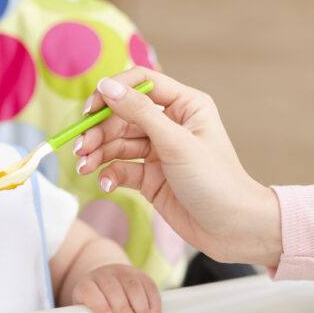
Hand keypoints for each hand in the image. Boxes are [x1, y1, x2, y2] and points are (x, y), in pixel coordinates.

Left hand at [71, 263, 161, 312]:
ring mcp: (123, 272)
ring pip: (132, 285)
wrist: (105, 280)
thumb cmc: (95, 303)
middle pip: (113, 288)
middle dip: (124, 307)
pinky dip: (154, 301)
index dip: (97, 303)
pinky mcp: (140, 275)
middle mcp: (104, 275)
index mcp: (87, 284)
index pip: (89, 291)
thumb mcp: (86, 309)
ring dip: (141, 305)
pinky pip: (149, 285)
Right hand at [75, 68, 281, 265]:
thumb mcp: (176, 143)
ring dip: (98, 153)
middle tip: (80, 147)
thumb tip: (106, 86)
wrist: (233, 229)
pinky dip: (109, 174)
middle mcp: (170, 124)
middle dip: (99, 131)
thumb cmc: (216, 181)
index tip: (91, 110)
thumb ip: (139, 113)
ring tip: (83, 167)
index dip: (113, 92)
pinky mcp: (151, 178)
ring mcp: (159, 152)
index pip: (141, 83)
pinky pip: (122, 169)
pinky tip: (105, 183)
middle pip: (123, 116)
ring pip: (118, 143)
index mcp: (185, 105)